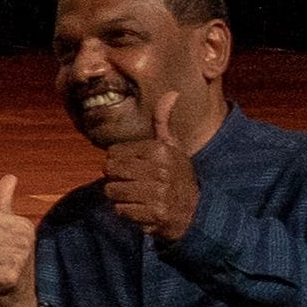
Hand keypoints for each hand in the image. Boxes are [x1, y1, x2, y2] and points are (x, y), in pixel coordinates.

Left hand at [98, 129, 197, 244]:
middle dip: (115, 178)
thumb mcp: (173, 147)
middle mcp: (160, 170)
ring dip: (119, 196)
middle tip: (130, 182)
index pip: (113, 152)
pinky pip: (120, 210)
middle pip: (109, 170)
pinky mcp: (155, 213)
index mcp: (160, 150)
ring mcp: (158, 192)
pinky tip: (140, 209)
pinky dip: (126, 211)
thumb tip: (171, 93)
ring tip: (135, 196)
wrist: (196, 210)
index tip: (131, 167)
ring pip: (112, 191)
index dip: (118, 161)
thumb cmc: (177, 175)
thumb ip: (163, 122)